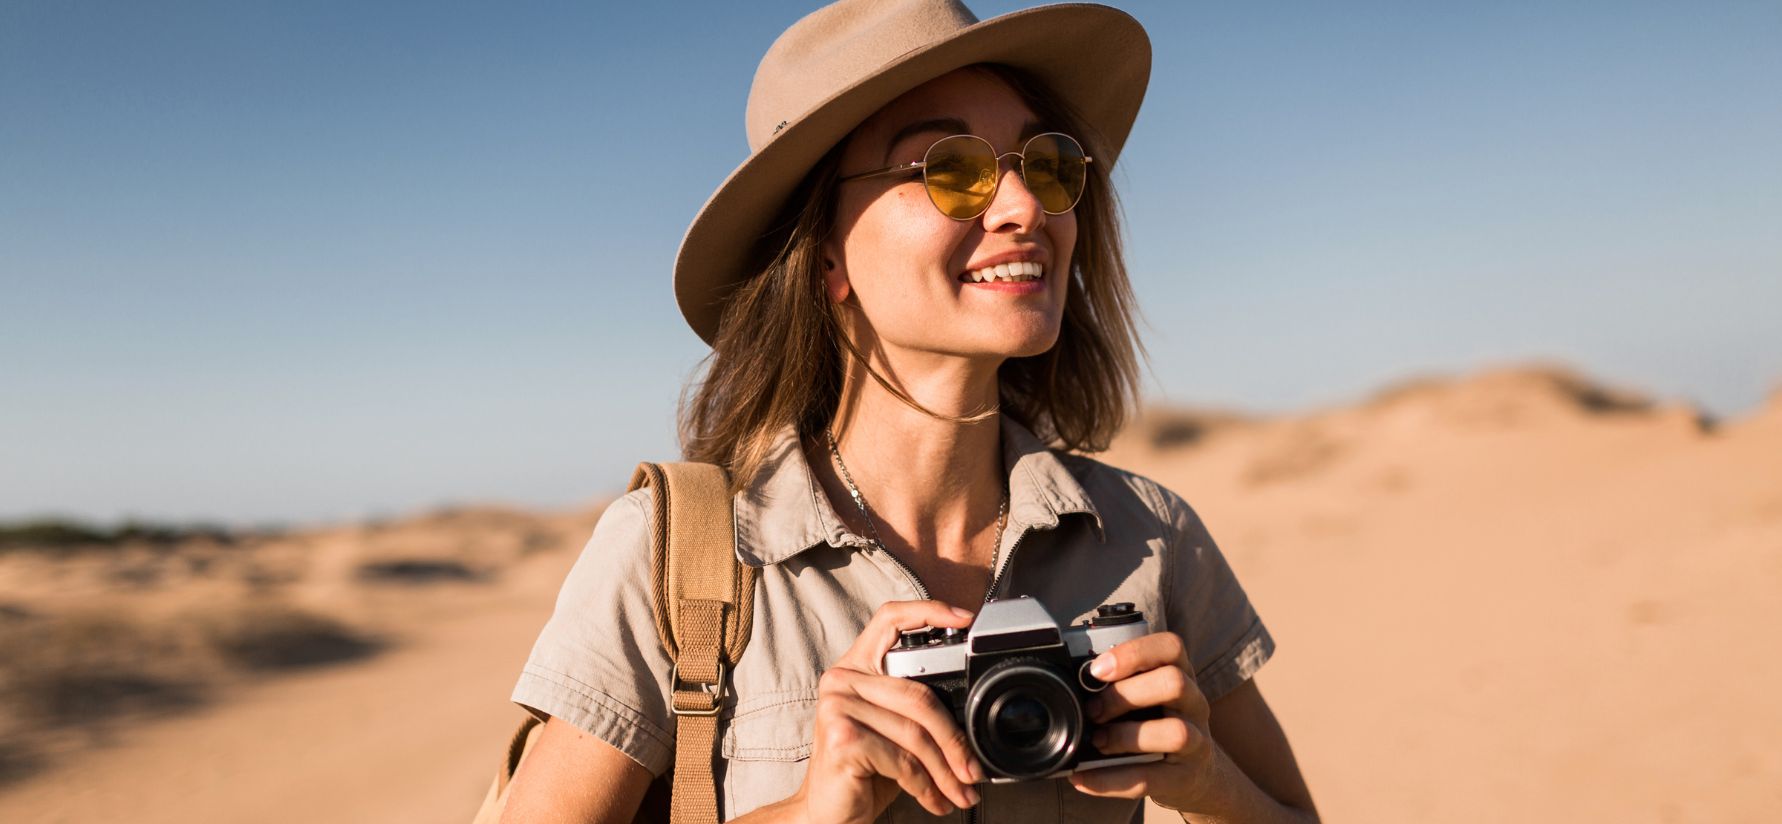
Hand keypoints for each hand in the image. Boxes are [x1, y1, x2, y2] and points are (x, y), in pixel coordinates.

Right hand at [788, 600, 984, 823]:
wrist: (825, 813)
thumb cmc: (862, 772)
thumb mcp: (891, 732)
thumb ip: (916, 709)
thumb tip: (972, 713)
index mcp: (855, 667)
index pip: (890, 619)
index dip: (929, 611)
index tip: (965, 619)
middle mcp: (841, 679)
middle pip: (919, 695)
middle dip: (955, 739)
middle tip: (973, 769)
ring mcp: (837, 706)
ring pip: (915, 733)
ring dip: (946, 771)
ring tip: (960, 792)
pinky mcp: (841, 738)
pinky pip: (902, 760)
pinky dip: (926, 786)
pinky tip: (934, 801)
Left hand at [1068, 631, 1216, 811]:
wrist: (1196, 774)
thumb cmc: (1158, 724)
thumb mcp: (1147, 697)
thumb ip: (1119, 686)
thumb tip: (1067, 688)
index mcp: (1181, 673)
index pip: (1171, 647)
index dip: (1134, 653)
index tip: (1097, 669)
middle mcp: (1194, 702)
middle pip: (1174, 683)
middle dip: (1125, 695)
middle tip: (1093, 711)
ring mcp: (1197, 740)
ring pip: (1175, 732)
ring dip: (1126, 736)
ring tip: (1098, 742)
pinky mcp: (1185, 777)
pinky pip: (1151, 778)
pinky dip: (1112, 780)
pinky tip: (1085, 779)